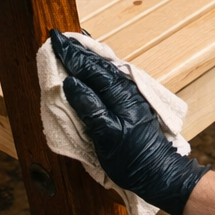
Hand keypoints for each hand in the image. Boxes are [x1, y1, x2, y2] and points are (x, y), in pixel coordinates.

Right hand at [50, 30, 209, 214]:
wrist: (160, 174)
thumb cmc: (132, 159)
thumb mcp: (106, 135)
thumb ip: (89, 106)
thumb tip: (71, 82)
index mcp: (119, 94)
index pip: (90, 68)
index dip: (71, 54)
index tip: (54, 40)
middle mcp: (126, 89)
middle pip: (98, 65)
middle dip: (78, 52)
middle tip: (59, 40)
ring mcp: (131, 95)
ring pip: (104, 70)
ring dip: (87, 59)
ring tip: (72, 49)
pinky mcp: (132, 103)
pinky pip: (110, 79)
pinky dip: (97, 70)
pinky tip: (92, 70)